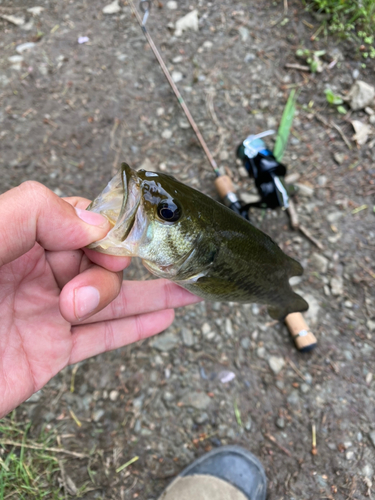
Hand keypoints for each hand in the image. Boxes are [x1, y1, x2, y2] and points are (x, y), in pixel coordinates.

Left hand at [0, 181, 199, 417]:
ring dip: (149, 293)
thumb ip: (32, 213)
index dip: (104, 229)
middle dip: (105, 274)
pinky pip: (101, 339)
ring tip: (187, 289)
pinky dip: (135, 328)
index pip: (78, 220)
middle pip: (98, 259)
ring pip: (108, 298)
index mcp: (17, 237)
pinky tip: (165, 316)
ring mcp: (46, 312)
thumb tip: (93, 223)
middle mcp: (35, 271)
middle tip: (77, 298)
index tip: (111, 245)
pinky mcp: (50, 352)